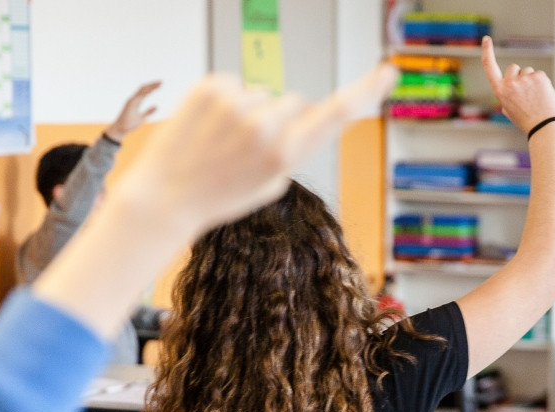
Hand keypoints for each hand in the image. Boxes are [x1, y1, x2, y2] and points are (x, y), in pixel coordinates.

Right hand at [105, 81, 162, 141]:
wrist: (121, 129)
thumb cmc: (130, 123)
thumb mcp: (142, 117)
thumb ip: (148, 112)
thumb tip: (156, 106)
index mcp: (136, 101)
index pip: (145, 91)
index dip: (152, 87)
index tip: (160, 84)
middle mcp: (133, 99)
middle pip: (143, 88)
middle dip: (152, 85)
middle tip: (161, 82)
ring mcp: (131, 101)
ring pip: (141, 91)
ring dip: (150, 87)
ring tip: (158, 84)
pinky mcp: (130, 104)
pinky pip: (138, 97)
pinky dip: (145, 93)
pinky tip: (151, 90)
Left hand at [116, 64, 397, 233]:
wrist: (167, 197)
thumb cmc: (221, 193)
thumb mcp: (270, 183)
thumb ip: (292, 147)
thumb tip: (300, 110)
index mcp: (285, 156)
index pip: (335, 116)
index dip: (365, 92)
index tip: (387, 72)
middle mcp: (265, 128)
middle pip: (294, 101)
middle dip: (280, 117)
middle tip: (246, 148)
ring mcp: (236, 105)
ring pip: (262, 93)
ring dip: (248, 111)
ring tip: (220, 142)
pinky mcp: (210, 87)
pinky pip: (234, 83)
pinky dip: (224, 101)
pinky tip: (206, 127)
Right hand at [480, 36, 554, 133]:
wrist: (544, 126)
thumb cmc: (526, 121)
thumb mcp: (509, 111)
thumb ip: (507, 97)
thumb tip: (508, 93)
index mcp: (500, 91)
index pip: (489, 67)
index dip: (487, 51)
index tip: (487, 39)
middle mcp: (510, 83)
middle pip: (513, 68)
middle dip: (519, 75)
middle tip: (526, 93)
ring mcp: (525, 79)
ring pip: (528, 71)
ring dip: (531, 80)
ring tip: (536, 97)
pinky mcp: (538, 77)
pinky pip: (539, 74)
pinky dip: (542, 83)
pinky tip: (543, 95)